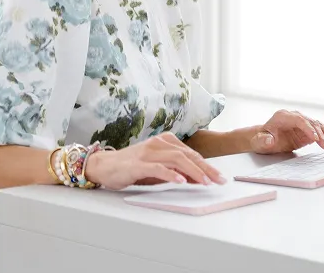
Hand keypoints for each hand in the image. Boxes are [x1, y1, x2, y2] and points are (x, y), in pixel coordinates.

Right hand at [83, 133, 227, 189]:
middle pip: (187, 155)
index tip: (219, 177)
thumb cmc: (132, 167)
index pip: (191, 154)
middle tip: (219, 180)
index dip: (207, 165)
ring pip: (177, 159)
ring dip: (193, 171)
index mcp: (165, 141)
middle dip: (206, 168)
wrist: (104, 165)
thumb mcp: (157, 167)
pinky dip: (171, 174)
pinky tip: (181, 182)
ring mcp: (148, 152)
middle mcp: (158, 143)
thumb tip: (197, 179)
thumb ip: (175, 170)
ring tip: (205, 182)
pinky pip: (158, 168)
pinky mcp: (138, 164)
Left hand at [247, 110, 323, 154]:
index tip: (316, 138)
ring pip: (318, 126)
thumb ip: (263, 140)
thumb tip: (269, 139)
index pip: (299, 119)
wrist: (262, 140)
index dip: (308, 128)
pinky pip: (319, 131)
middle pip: (311, 122)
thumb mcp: (259, 141)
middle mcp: (294, 117)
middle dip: (321, 133)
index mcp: (283, 116)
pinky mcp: (306, 131)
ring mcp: (302, 123)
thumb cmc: (260, 140)